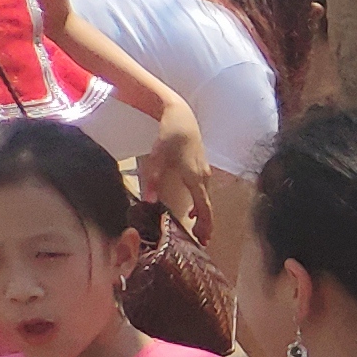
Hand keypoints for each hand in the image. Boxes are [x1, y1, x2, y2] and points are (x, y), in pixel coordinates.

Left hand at [143, 96, 211, 238]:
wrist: (182, 116)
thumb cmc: (169, 135)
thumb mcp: (157, 157)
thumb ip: (152, 180)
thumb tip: (148, 202)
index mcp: (195, 178)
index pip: (204, 208)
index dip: (205, 225)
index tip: (204, 239)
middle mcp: (204, 178)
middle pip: (207, 206)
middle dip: (206, 223)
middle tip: (202, 239)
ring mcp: (205, 172)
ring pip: (206, 198)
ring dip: (203, 214)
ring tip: (198, 227)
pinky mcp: (202, 167)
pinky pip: (204, 191)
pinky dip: (201, 203)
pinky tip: (193, 207)